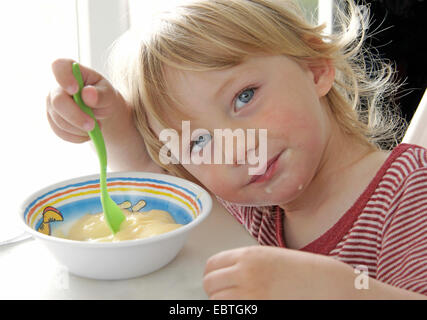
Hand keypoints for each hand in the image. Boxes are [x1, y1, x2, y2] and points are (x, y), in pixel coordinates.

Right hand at [46, 58, 125, 142]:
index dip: (63, 78)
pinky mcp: (53, 120)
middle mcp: (57, 87)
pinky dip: (76, 136)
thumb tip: (88, 94)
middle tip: (93, 125)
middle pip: (57, 101)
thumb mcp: (109, 94)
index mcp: (71, 72)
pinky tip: (87, 133)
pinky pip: (61, 132)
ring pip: (59, 120)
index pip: (59, 66)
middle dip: (76, 116)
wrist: (101, 111)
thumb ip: (101, 94)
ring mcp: (52, 104)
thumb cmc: (103, 97)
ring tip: (95, 127)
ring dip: (79, 128)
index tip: (75, 90)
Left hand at [203, 246, 352, 298]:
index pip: (211, 265)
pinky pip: (232, 314)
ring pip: (217, 303)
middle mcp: (246, 273)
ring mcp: (251, 295)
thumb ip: (246, 264)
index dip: (214, 275)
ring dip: (226, 304)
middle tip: (232, 296)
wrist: (331, 287)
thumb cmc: (307, 272)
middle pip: (210, 285)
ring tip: (244, 302)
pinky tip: (251, 308)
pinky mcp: (258, 310)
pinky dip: (236, 312)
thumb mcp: (272, 258)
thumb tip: (226, 277)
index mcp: (250, 255)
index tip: (220, 282)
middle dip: (217, 292)